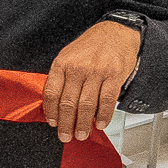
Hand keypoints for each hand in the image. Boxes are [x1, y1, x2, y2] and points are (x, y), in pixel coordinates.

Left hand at [43, 20, 141, 141]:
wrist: (116, 31)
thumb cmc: (90, 46)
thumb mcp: (68, 56)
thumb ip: (61, 77)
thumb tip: (55, 104)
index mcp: (62, 64)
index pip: (51, 93)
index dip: (51, 111)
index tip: (53, 123)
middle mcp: (78, 68)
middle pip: (68, 102)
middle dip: (66, 123)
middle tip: (66, 136)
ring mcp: (97, 72)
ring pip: (87, 104)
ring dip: (83, 123)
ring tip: (82, 134)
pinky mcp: (114, 75)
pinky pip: (107, 100)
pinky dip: (103, 115)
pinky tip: (100, 124)